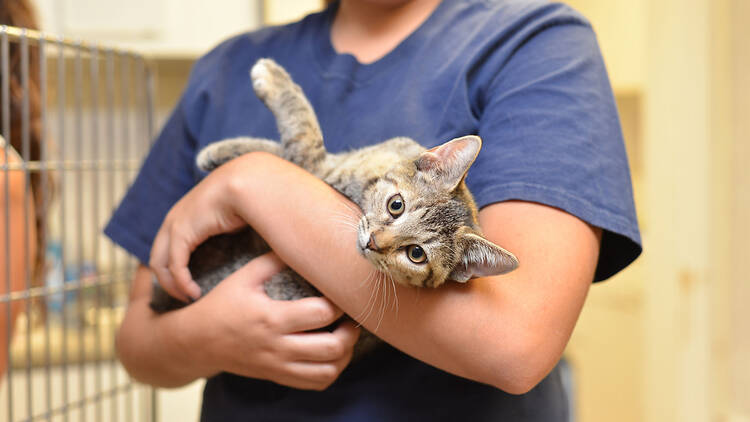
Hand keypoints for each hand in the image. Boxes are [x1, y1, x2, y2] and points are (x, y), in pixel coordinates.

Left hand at [149, 159, 250, 301]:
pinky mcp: (181, 233)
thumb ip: (228, 232)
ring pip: (160, 265)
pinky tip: (194, 293)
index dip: (174, 269)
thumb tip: (242, 243)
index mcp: (185, 215)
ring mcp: (174, 224)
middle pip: (158, 258)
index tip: (190, 285)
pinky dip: (182, 283)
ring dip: (172, 286)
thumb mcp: (234, 217)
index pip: (168, 247)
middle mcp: (174, 219)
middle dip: (168, 281)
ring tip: (189, 298)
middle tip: (185, 297)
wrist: (248, 183)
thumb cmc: (248, 198)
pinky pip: (175, 266)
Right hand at [187, 252, 360, 389]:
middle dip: (350, 331)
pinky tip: (331, 354)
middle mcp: (277, 345)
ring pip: (328, 371)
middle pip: (332, 347)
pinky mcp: (278, 376)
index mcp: (271, 317)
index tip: (341, 292)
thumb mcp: (243, 276)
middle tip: (351, 317)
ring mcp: (278, 365)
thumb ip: (274, 259)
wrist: (196, 342)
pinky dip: (332, 371)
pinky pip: (316, 384)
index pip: (321, 313)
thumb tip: (303, 242)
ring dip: (345, 355)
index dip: (339, 302)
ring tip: (345, 336)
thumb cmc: (222, 304)